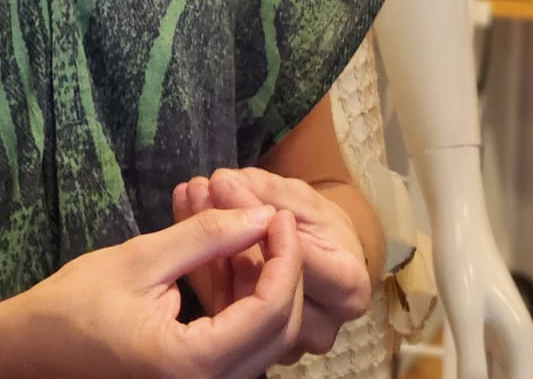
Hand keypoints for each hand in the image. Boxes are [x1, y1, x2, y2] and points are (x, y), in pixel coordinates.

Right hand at [0, 205, 304, 378]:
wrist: (31, 350)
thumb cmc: (75, 303)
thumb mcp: (141, 258)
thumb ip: (206, 237)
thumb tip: (262, 214)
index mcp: (192, 365)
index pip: (270, 312)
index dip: (286, 258)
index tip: (278, 213)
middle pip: (278, 332)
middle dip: (283, 272)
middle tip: (269, 220)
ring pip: (265, 341)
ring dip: (265, 288)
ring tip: (248, 235)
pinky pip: (241, 347)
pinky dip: (245, 305)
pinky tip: (230, 264)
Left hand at [174, 168, 371, 360]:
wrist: (325, 257)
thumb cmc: (316, 221)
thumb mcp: (298, 197)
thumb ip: (262, 191)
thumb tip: (220, 182)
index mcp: (347, 286)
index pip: (295, 253)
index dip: (254, 219)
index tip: (220, 183)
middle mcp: (321, 326)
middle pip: (262, 281)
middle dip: (224, 233)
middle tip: (195, 188)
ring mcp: (288, 345)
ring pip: (237, 301)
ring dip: (206, 249)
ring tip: (187, 198)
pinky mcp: (258, 350)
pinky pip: (225, 311)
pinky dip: (204, 269)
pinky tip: (186, 226)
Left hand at [414, 147, 532, 378]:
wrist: (458, 220)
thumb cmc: (462, 264)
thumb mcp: (464, 316)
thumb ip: (473, 362)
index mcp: (520, 344)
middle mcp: (515, 342)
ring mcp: (499, 333)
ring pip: (492, 377)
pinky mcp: (481, 323)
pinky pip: (478, 362)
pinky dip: (469, 374)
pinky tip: (456, 374)